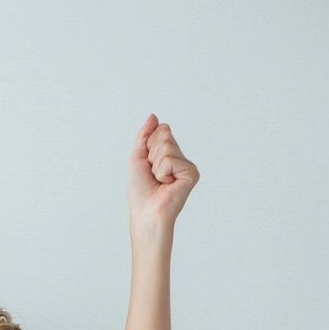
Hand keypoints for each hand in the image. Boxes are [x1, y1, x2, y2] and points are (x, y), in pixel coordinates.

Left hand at [126, 114, 199, 232]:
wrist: (146, 213)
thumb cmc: (140, 192)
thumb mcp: (137, 157)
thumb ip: (144, 135)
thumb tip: (154, 116)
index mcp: (169, 154)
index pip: (161, 129)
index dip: (148, 146)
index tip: (148, 165)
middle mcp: (180, 158)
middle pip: (164, 134)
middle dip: (151, 154)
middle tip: (153, 175)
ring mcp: (187, 165)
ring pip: (167, 146)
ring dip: (155, 165)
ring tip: (159, 181)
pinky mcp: (192, 173)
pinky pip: (170, 159)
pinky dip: (162, 172)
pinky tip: (167, 185)